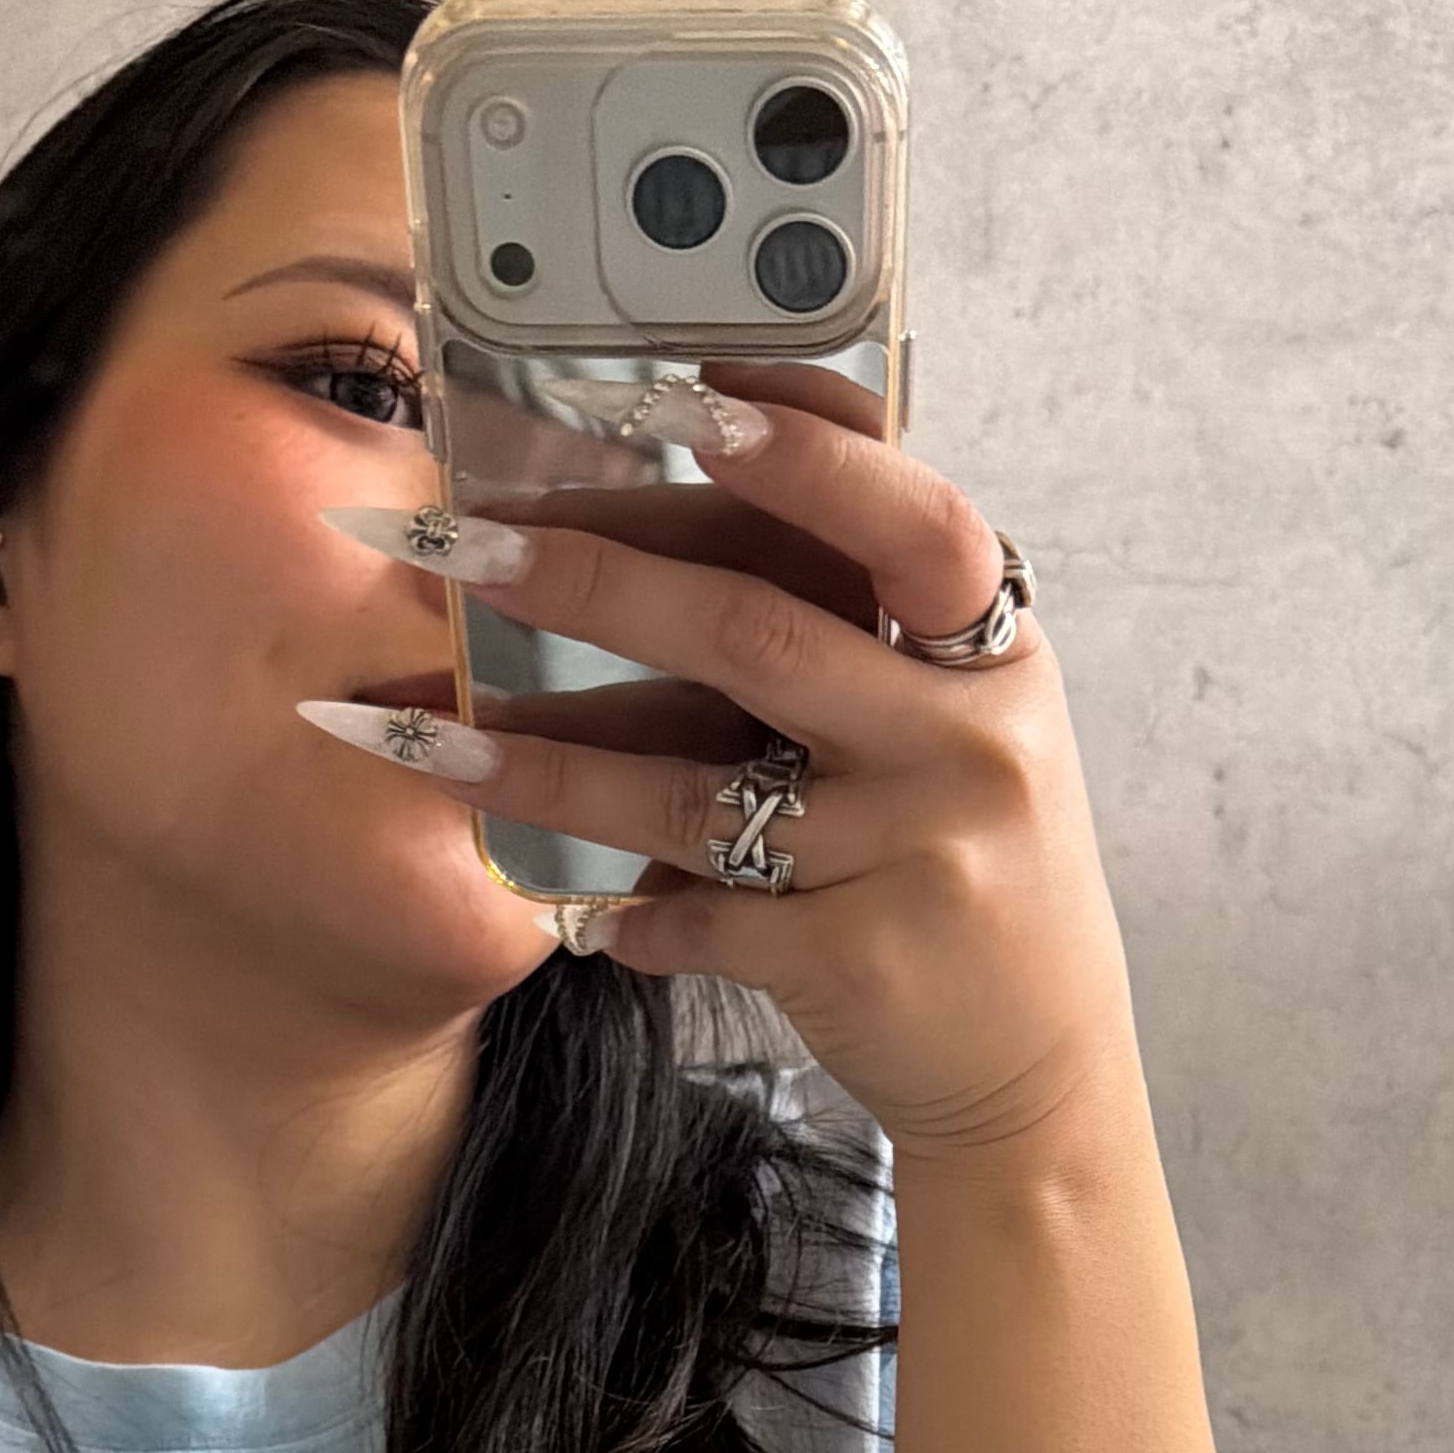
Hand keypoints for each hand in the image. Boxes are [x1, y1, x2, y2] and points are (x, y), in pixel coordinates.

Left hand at [304, 361, 1143, 1167]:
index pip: (904, 516)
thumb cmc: (964, 864)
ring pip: (692, 791)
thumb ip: (845, 634)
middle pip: (755, 633)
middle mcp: (965, 739)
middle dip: (588, 579)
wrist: (1036, 1060)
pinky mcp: (859, 957)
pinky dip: (624, 914)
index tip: (674, 391)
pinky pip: (699, 918)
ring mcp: (916, 852)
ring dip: (541, 764)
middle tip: (457, 543)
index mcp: (991, 652)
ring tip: (417, 734)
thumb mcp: (947, 727)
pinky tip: (572, 914)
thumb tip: (642, 529)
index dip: (797, 445)